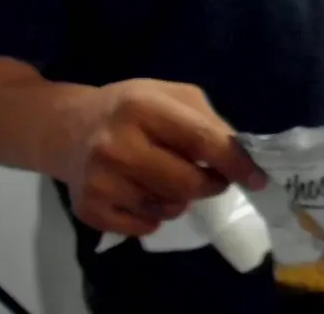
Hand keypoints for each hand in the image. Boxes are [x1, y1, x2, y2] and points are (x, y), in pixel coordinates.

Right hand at [56, 79, 265, 236]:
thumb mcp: (170, 96)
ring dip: (181, 200)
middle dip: (211, 185)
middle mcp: (116, 144)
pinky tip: (142, 193)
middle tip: (213, 179)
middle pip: (187, 184)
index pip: (202, 141)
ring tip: (167, 178)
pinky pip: (144, 227)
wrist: (66, 128)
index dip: (235, 163)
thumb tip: (241, 157)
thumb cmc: (130, 108)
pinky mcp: (89, 208)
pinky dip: (155, 216)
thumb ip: (207, 121)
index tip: (258, 179)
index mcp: (141, 107)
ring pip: (168, 208)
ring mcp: (99, 180)